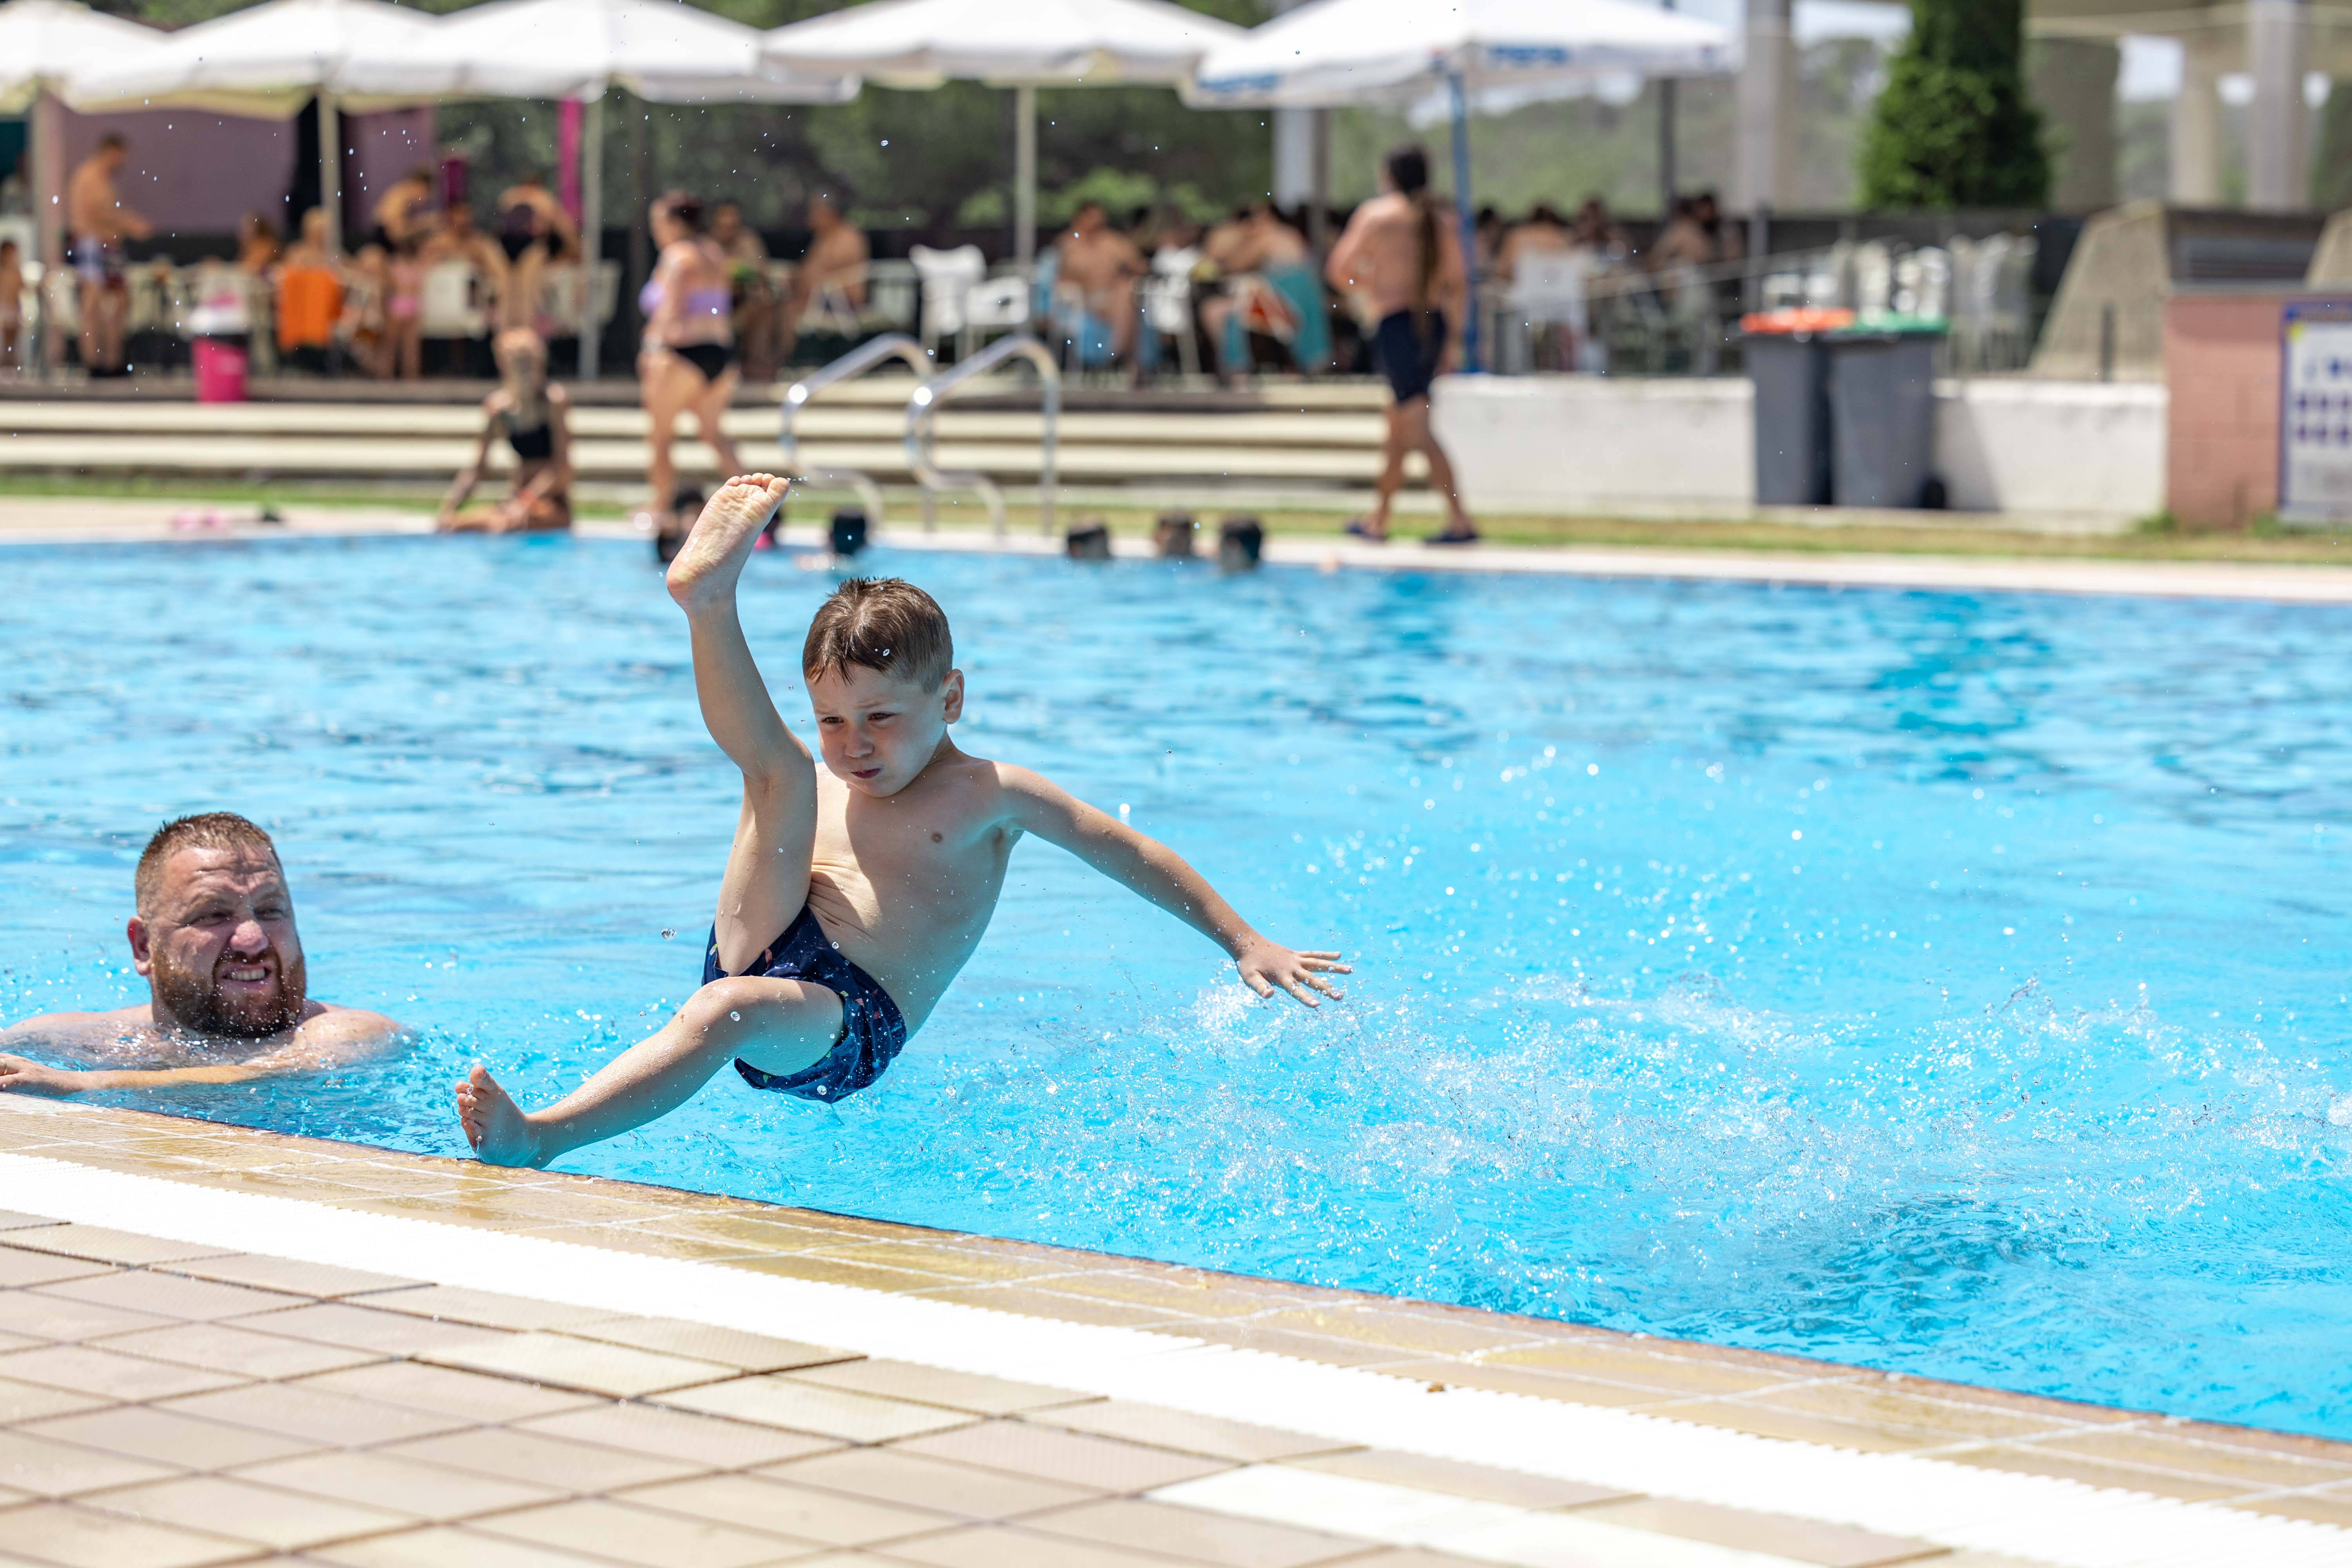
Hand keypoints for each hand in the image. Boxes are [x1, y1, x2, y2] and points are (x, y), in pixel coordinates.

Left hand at [0, 1055, 87, 1096]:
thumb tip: (1, 1081)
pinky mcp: (33, 1079)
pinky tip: (0, 1084)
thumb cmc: (44, 1085)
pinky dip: (4, 1083)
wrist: (72, 1083)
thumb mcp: (20, 1079)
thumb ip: (6, 1079)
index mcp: (10, 1060)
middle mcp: (15, 1061)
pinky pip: (14, 1080)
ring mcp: (24, 1069)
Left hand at [1234, 939, 1348, 1007]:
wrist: (1247, 942)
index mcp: (1281, 975)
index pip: (1296, 989)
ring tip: (1350, 970)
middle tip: (1341, 997)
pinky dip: (1326, 954)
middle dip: (1327, 988)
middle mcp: (1292, 967)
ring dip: (1334, 967)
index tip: (1318, 1005)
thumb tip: (1270, 995)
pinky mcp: (1296, 954)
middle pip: (1312, 979)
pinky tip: (1339, 955)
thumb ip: (1259, 986)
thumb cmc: (1247, 964)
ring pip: (1318, 964)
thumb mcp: (1249, 977)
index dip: (1306, 998)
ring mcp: (1295, 959)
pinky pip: (1313, 954)